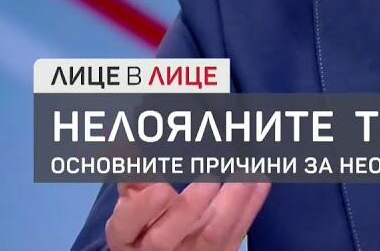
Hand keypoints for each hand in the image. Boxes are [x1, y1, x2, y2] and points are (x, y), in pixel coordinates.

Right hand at [105, 181, 270, 250]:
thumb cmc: (147, 224)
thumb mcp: (132, 206)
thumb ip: (132, 177)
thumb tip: (118, 140)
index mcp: (127, 237)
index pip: (125, 225)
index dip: (139, 207)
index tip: (157, 185)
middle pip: (165, 238)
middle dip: (188, 207)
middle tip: (209, 176)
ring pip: (211, 235)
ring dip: (232, 200)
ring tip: (247, 169)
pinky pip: (237, 232)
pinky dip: (251, 204)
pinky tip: (261, 178)